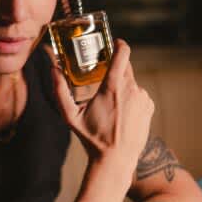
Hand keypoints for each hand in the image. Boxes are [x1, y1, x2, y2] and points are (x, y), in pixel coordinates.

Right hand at [52, 39, 153, 173]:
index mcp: (113, 86)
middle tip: (103, 76)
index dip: (119, 44)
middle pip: (126, 68)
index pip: (123, 54)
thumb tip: (53, 69)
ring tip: (111, 106)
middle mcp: (132, 89)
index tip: (114, 42)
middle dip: (115, 69)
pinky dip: (131, 99)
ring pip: (131, 83)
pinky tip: (122, 114)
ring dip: (122, 88)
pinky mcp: (149, 107)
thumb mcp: (70, 116)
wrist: (116, 158)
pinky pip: (139, 95)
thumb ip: (60, 91)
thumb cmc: (92, 138)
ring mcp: (142, 98)